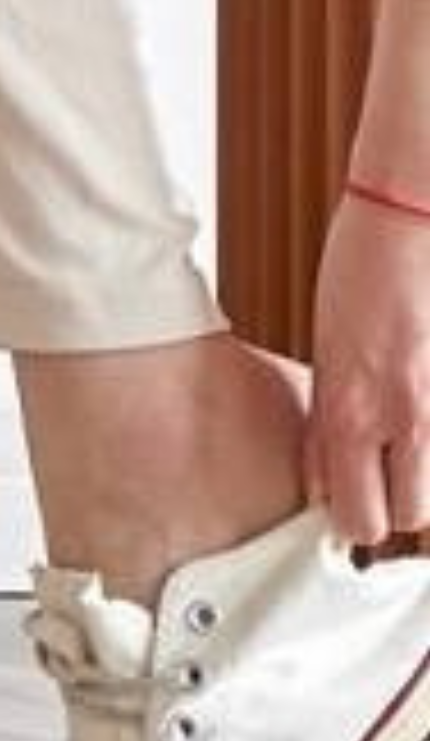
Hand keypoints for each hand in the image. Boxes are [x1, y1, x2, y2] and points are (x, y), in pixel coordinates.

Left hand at [305, 190, 429, 560]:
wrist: (408, 220)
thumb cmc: (360, 273)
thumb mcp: (324, 352)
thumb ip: (326, 423)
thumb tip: (322, 480)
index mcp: (349, 410)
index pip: (356, 520)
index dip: (353, 519)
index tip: (351, 500)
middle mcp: (402, 418)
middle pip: (409, 519)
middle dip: (396, 504)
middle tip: (385, 473)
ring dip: (425, 475)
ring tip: (408, 436)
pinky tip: (424, 404)